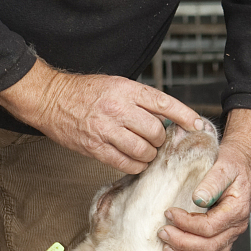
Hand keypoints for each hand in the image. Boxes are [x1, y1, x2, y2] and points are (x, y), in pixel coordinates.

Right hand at [0, 60, 206, 175]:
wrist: (52, 99)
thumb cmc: (86, 92)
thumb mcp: (117, 85)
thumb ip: (141, 100)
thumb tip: (170, 120)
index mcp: (126, 90)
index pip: (164, 104)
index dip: (185, 116)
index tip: (198, 125)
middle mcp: (118, 108)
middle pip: (156, 131)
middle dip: (160, 139)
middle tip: (155, 139)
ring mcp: (106, 129)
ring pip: (144, 150)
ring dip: (150, 155)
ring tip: (145, 150)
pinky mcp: (95, 147)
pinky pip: (126, 163)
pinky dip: (136, 165)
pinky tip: (135, 160)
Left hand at [160, 108, 250, 250]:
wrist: (240, 165)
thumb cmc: (230, 165)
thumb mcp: (223, 166)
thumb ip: (212, 182)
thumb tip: (198, 199)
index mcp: (238, 209)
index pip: (210, 226)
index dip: (187, 224)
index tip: (169, 213)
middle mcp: (237, 226)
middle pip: (209, 246)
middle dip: (182, 242)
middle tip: (162, 233)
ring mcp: (232, 235)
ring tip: (166, 248)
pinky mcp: (225, 238)